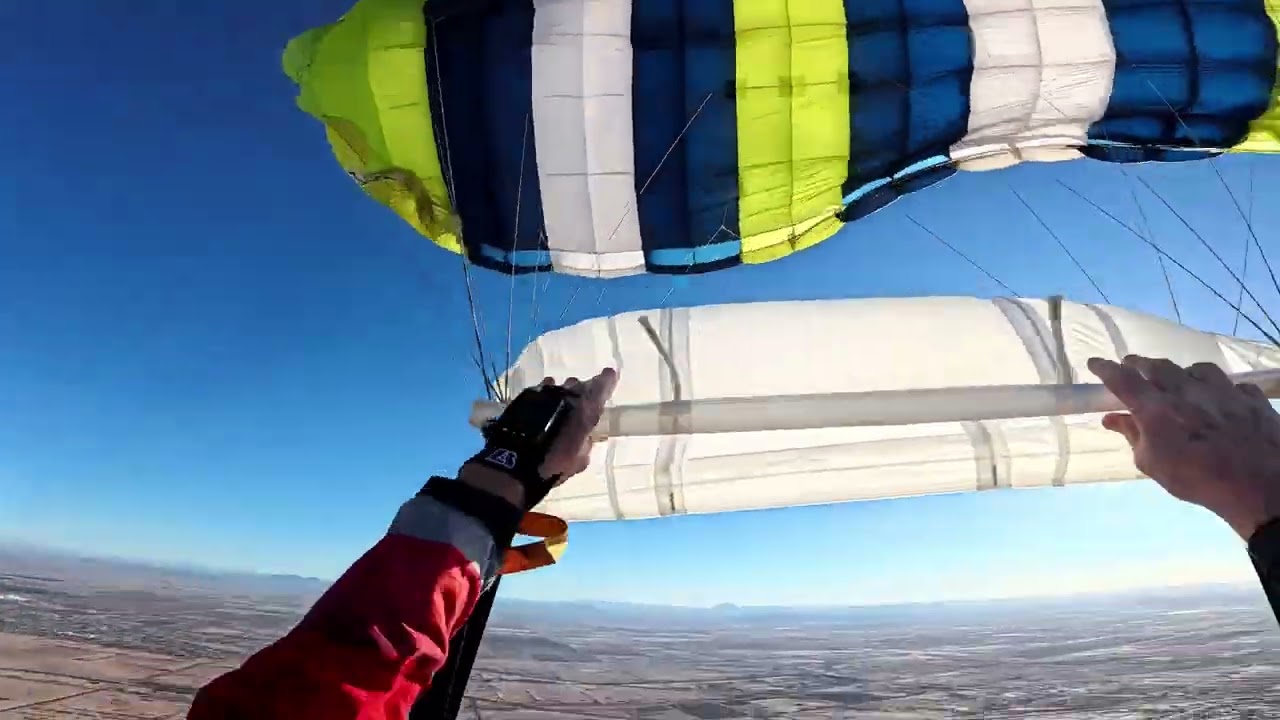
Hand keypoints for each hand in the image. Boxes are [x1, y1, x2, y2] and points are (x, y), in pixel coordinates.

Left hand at [461, 368, 617, 507]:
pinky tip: (542, 407)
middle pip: (579, 385)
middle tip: (583, 401)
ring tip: (560, 405)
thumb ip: (585, 445)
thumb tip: (585, 439)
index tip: (610, 373)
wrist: (513, 463)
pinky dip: (545, 397)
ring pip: (559, 386)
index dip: (607, 380)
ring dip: (562, 393)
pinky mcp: (525, 396)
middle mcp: (567, 395)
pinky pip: (541, 391)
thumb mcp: (579, 461)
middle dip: (583, 390)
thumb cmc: (553, 464)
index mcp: (585, 409)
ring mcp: (544, 392)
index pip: (601, 386)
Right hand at [1089, 355, 1279, 539]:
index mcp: (1157, 408)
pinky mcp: (1251, 397)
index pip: (1122, 379)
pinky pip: (1231, 385)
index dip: (1105, 368)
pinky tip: (1221, 402)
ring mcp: (1222, 390)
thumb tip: (1112, 418)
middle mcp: (1187, 390)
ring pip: (1196, 369)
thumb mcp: (1153, 463)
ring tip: (1179, 381)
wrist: (1259, 485)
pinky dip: (1220, 391)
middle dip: (1140, 364)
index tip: (1094, 362)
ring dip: (1182, 373)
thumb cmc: (1196, 479)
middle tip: (1132, 366)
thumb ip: (1132, 436)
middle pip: (1157, 366)